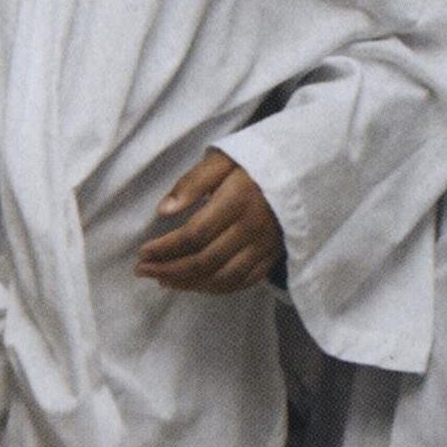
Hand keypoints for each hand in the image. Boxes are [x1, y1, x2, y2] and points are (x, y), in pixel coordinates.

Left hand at [137, 148, 281, 292]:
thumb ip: (193, 181)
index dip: (165, 248)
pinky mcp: (273, 256)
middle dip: (169, 269)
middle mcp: (252, 228)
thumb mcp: (224, 157)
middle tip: (143, 270)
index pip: (194, 234)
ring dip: (188, 284)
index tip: (142, 252)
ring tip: (163, 281)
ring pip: (222, 278)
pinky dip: (216, 289)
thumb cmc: (256, 161)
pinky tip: (196, 285)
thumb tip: (164, 210)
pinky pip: (243, 282)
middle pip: (205, 261)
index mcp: (238, 200)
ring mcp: (265, 246)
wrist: (303, 170)